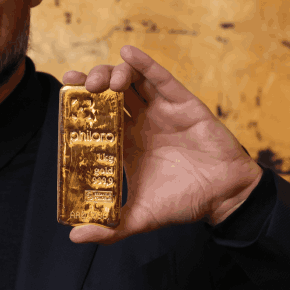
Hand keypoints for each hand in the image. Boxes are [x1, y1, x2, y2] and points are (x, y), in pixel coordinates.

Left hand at [61, 45, 262, 244]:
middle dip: (94, 82)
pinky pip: (162, 79)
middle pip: (111, 92)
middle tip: (84, 85)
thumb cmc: (183, 203)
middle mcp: (141, 122)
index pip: (98, 115)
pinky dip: (145, 64)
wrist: (224, 197)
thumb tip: (74, 237)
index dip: (81, 101)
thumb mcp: (140, 217)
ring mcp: (161, 111)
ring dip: (115, 73)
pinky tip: (128, 53)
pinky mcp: (184, 104)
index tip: (65, 89)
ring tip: (107, 82)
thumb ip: (109, 228)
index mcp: (126, 143)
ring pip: (132, 81)